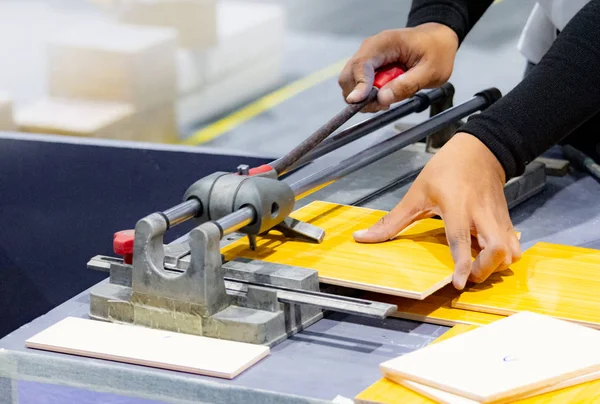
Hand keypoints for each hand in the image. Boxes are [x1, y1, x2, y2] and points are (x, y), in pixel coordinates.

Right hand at [338, 23, 458, 111]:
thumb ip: (407, 85)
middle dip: (360, 96)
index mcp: (385, 43)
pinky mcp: (368, 67)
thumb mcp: (430, 71)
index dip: (358, 86)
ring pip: (350, 83)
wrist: (437, 40)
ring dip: (364, 97)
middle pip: (348, 76)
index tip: (360, 102)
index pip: (361, 65)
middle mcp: (370, 49)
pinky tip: (385, 94)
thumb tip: (382, 98)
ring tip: (387, 98)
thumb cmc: (436, 51)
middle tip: (382, 104)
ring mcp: (367, 58)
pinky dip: (367, 95)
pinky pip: (359, 85)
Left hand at [353, 133, 521, 288]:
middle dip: (486, 270)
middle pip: (497, 250)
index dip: (462, 265)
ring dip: (498, 264)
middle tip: (470, 275)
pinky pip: (513, 244)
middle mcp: (481, 215)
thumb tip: (363, 238)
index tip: (459, 283)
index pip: (461, 240)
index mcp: (457, 207)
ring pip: (510, 250)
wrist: (479, 150)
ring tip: (479, 266)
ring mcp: (498, 218)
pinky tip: (487, 255)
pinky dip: (504, 256)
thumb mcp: (416, 193)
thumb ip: (392, 221)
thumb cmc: (446, 169)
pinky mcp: (506, 220)